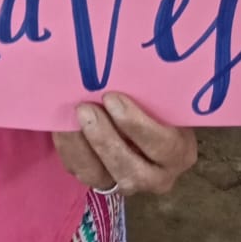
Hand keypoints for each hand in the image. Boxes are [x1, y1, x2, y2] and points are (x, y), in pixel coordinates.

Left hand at [54, 93, 196, 196]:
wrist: (138, 116)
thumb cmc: (153, 100)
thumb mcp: (159, 95)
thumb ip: (149, 88)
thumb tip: (127, 59)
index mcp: (179, 151)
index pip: (165, 147)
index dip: (138, 125)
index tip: (112, 98)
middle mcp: (157, 176)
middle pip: (131, 171)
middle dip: (105, 140)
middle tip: (85, 109)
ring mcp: (128, 183)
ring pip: (102, 177)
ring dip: (81, 147)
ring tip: (69, 118)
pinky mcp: (102, 182)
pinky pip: (81, 172)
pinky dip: (69, 149)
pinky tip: (61, 125)